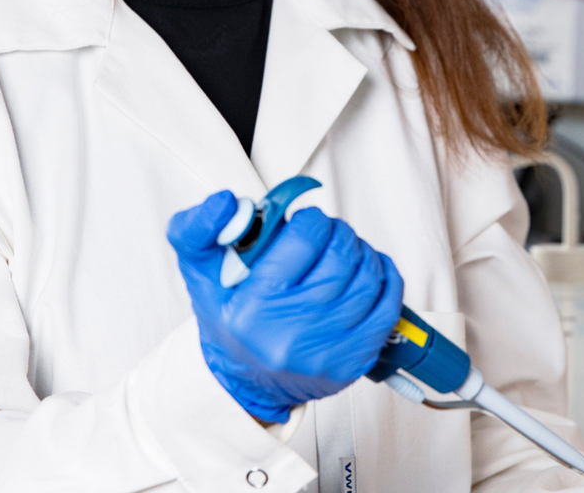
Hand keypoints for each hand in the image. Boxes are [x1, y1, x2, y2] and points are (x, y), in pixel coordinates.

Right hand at [168, 191, 404, 422]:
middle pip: (341, 258)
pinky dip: (385, 279)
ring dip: (362, 252)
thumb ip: (196, 231)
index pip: (302, 242)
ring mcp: (327, 351)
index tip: (305, 220)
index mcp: (252, 309)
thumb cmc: (228, 321)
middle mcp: (291, 333)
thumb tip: (223, 202)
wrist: (245, 380)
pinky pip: (387, 308)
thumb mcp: (198, 274)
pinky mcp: (353, 362)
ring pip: (368, 279)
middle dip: (338, 233)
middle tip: (327, 231)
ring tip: (345, 249)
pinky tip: (369, 270)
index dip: (310, 220)